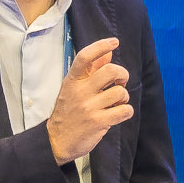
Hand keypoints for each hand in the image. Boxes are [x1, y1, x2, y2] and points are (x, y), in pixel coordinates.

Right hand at [47, 37, 132, 160]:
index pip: (85, 57)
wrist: (57, 140)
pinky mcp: (99, 122)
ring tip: (116, 102)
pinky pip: (124, 111)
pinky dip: (126, 111)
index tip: (114, 42)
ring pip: (120, 92)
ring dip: (123, 97)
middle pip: (111, 71)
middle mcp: (80, 91)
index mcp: (73, 80)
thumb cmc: (68, 111)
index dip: (101, 46)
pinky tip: (119, 113)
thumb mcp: (73, 88)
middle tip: (120, 81)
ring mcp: (89, 107)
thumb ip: (91, 70)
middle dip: (122, 74)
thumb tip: (108, 52)